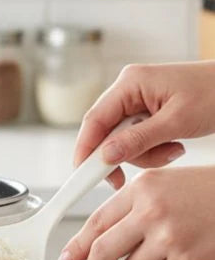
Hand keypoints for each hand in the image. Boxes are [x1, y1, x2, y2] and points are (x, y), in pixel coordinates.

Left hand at [58, 166, 214, 259]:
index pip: (95, 222)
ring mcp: (170, 238)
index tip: (67, 259)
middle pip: (104, 252)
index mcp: (141, 189)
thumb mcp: (160, 184)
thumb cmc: (204, 192)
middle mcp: (152, 212)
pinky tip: (184, 250)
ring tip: (164, 245)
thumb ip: (127, 208)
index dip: (77, 244)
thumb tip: (95, 238)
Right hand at [75, 62, 214, 189]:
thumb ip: (138, 139)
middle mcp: (129, 90)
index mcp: (130, 83)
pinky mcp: (148, 112)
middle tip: (128, 176)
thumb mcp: (177, 121)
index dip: (85, 148)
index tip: (82, 173)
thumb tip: (106, 156)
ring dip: (144, 154)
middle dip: (122, 154)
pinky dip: (152, 149)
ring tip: (172, 150)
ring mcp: (137, 101)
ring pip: (121, 139)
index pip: (94, 119)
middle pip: (105, 132)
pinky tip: (173, 145)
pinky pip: (136, 138)